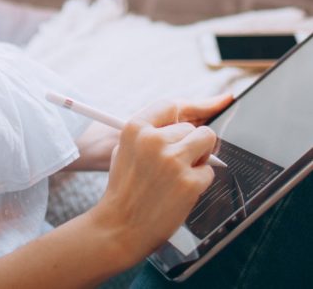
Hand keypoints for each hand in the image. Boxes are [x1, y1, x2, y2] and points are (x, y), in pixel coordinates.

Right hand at [89, 98, 227, 264]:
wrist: (121, 225)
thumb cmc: (125, 187)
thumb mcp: (125, 149)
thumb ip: (150, 133)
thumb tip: (182, 121)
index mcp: (135, 128)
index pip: (170, 106)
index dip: (186, 112)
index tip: (201, 113)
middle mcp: (153, 140)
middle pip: (192, 127)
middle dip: (190, 143)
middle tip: (178, 161)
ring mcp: (172, 160)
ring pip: (206, 141)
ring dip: (200, 156)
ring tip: (182, 171)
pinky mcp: (189, 182)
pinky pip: (209, 171)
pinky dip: (200, 180)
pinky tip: (181, 191)